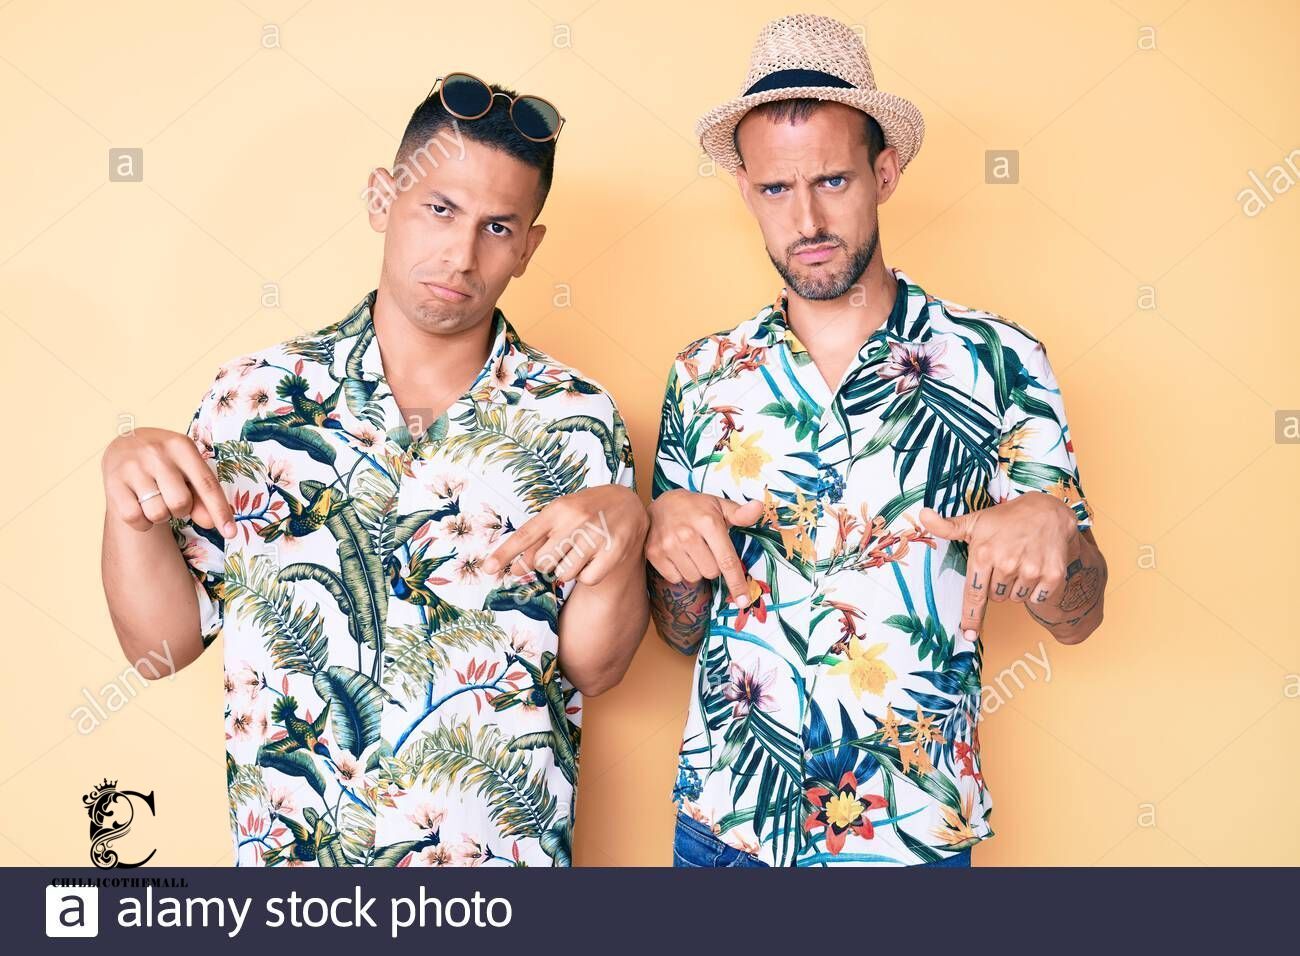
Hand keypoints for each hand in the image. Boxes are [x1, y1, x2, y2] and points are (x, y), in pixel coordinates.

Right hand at [102, 427, 235, 537]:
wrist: (124, 445)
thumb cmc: (165, 463)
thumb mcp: (187, 470)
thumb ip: (203, 496)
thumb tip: (212, 523)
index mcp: (182, 446)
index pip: (206, 484)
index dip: (220, 511)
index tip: (231, 533)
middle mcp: (156, 453)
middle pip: (180, 503)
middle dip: (181, 510)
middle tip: (172, 498)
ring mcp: (132, 467)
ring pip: (157, 513)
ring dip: (160, 516)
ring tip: (155, 499)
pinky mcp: (112, 483)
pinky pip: (134, 518)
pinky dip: (142, 523)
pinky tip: (140, 508)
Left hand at [482, 484, 647, 586]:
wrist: (629, 505)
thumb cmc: (587, 511)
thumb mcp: (562, 515)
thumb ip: (538, 539)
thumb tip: (514, 568)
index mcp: (558, 509)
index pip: (525, 535)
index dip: (505, 553)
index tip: (488, 568)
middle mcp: (576, 520)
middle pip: (543, 562)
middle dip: (549, 563)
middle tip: (564, 550)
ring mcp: (596, 536)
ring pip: (564, 574)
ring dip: (569, 570)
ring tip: (582, 552)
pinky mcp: (614, 551)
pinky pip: (586, 580)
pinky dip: (587, 575)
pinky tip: (596, 559)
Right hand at [645, 489, 763, 605]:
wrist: (661, 504)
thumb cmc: (696, 508)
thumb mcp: (719, 506)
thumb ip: (740, 514)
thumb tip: (759, 507)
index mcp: (708, 522)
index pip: (727, 561)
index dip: (737, 583)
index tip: (744, 601)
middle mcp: (688, 534)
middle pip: (711, 573)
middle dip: (712, 565)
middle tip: (705, 548)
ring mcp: (669, 545)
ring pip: (693, 577)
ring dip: (696, 569)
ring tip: (690, 550)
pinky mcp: (654, 553)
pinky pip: (676, 578)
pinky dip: (679, 571)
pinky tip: (677, 554)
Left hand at [919, 492, 1079, 638]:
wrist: (1049, 511)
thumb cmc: (1006, 519)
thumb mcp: (975, 521)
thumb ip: (947, 526)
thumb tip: (922, 515)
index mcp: (983, 553)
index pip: (973, 594)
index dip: (970, 617)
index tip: (968, 634)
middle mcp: (1006, 563)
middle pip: (995, 598)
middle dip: (997, 586)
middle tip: (1005, 562)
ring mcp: (1031, 570)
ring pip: (1015, 599)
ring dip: (1016, 587)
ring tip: (1021, 562)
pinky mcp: (1052, 575)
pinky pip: (1037, 598)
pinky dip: (1036, 589)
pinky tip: (1036, 567)